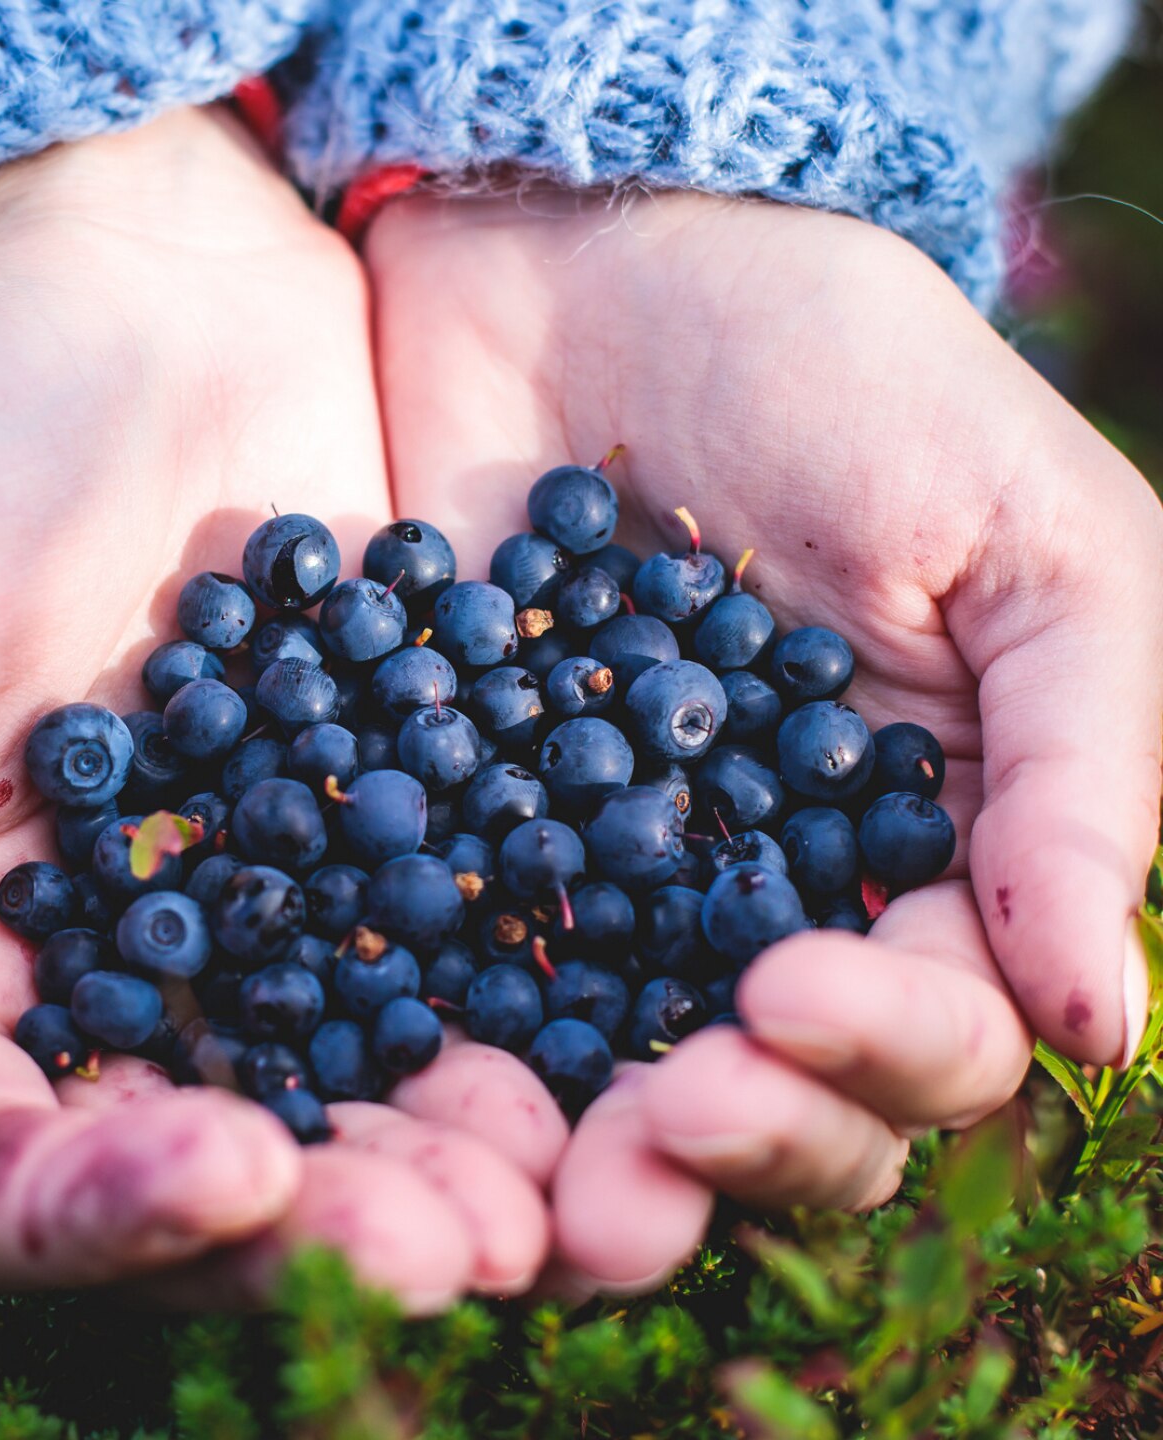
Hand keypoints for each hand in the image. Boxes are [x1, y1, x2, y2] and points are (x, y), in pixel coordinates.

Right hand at [0, 109, 552, 1307]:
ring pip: (357, 1082)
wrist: (135, 293)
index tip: (233, 1172)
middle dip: (329, 1219)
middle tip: (458, 1246)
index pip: (11, 1174)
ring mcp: (273, 899)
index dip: (111, 1210)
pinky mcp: (397, 817)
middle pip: (217, 1160)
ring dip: (446, 1150)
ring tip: (546, 1187)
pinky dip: (522, 1005)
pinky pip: (461, 941)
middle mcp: (118, 971)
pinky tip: (596, 1040)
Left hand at [364, 188, 1162, 1289]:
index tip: (787, 995)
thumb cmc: (847, 374)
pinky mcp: (446, 823)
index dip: (877, 1045)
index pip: (930, 1021)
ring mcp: (592, 873)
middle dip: (729, 1138)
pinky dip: (423, 1035)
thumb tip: (1103, 1027)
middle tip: (647, 1144)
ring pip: (600, 1070)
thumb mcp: (1028, 543)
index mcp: (920, 849)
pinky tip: (383, 1078)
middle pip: (766, 1089)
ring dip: (573, 1150)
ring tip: (533, 1193)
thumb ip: (1079, 772)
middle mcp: (759, 892)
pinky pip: (440, 959)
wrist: (599, 256)